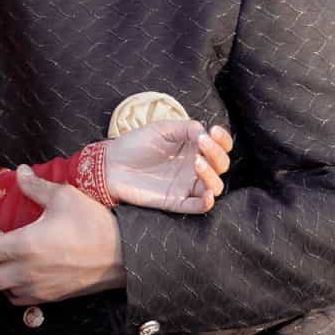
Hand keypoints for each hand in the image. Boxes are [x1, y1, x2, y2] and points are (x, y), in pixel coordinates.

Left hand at [0, 175, 127, 304]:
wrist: (125, 259)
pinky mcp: (47, 299)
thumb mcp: (64, 197)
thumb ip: (35, 187)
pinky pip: (15, 297)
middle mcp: (23, 273)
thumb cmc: (95, 224)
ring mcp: (34, 289)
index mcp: (22, 246)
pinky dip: (2, 289)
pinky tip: (1, 280)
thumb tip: (17, 172)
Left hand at [104, 122, 232, 213]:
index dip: (223, 140)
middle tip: (202, 144)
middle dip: (217, 154)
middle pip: (221, 165)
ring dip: (212, 175)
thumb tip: (206, 134)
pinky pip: (198, 207)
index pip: (220, 146)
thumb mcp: (162, 129)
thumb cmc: (135, 143)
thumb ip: (186, 128)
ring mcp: (186, 185)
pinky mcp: (176, 201)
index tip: (214, 131)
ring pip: (215, 186)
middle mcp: (194, 167)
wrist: (110, 164)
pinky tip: (206, 193)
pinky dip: (207, 202)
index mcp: (193, 147)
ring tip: (197, 162)